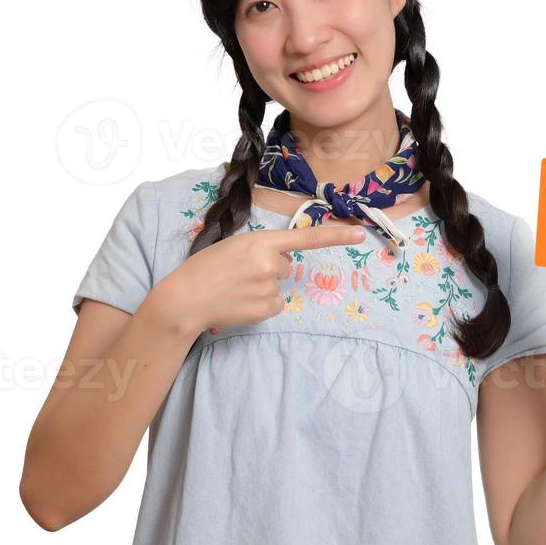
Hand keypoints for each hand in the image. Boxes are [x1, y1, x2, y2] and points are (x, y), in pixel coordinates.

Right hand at [150, 222, 365, 333]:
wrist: (184, 299)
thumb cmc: (205, 268)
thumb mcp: (233, 245)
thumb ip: (261, 248)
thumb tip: (282, 260)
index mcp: (260, 241)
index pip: (306, 237)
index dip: (336, 236)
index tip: (360, 234)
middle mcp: (269, 264)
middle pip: (286, 264)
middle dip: (269, 267)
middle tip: (240, 272)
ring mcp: (269, 288)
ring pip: (279, 285)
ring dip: (263, 286)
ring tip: (235, 288)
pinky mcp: (266, 310)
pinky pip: (276, 304)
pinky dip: (261, 304)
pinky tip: (240, 302)